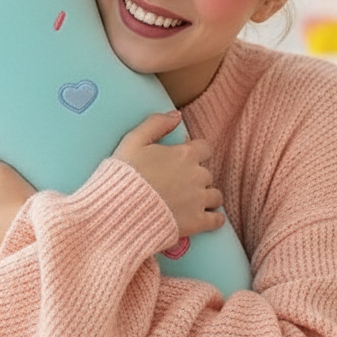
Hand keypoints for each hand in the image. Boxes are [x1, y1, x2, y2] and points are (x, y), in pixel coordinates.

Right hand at [112, 111, 224, 238]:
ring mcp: (198, 200)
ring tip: (190, 203)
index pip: (205, 148)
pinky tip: (204, 219)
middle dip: (196, 178)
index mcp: (184, 154)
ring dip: (206, 198)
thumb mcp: (132, 141)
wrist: (119, 211)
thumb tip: (177, 114)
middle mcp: (196, 176)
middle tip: (179, 184)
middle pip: (207, 173)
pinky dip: (214, 219)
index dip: (195, 153)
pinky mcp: (197, 222)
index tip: (184, 160)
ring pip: (215, 196)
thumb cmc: (123, 176)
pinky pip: (217, 220)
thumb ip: (156, 124)